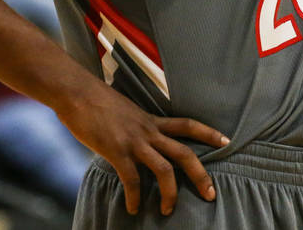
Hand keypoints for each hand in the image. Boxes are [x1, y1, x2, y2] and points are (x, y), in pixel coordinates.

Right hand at [55, 78, 228, 215]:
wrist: (76, 91)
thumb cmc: (95, 100)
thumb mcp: (124, 111)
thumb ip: (134, 127)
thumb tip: (134, 142)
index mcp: (151, 120)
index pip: (187, 124)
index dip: (208, 133)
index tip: (226, 141)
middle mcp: (148, 131)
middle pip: (184, 153)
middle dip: (201, 175)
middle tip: (211, 194)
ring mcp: (134, 141)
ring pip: (164, 170)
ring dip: (170, 194)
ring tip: (168, 210)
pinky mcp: (116, 150)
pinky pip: (132, 180)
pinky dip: (134, 197)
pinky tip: (132, 208)